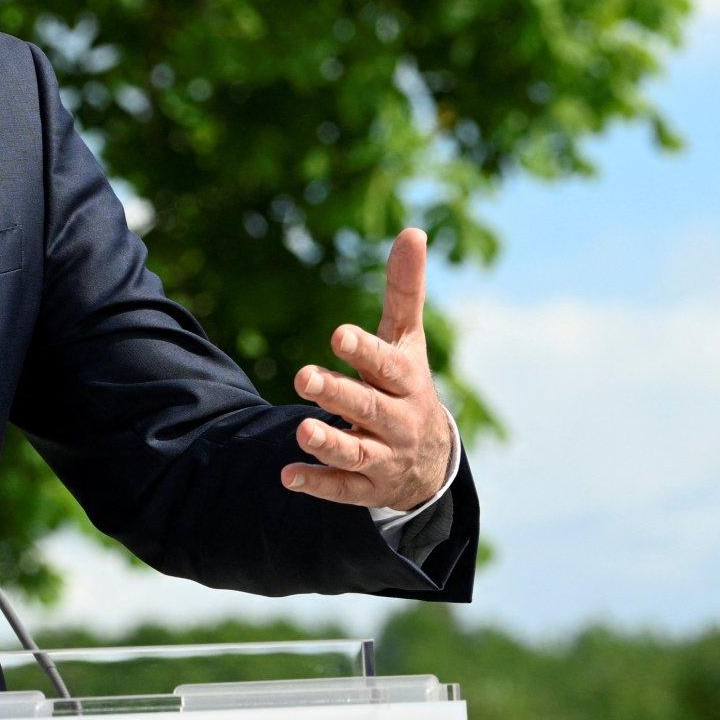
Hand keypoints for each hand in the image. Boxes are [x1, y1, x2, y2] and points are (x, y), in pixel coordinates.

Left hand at [283, 229, 454, 511]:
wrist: (430, 461)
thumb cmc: (406, 384)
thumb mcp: (407, 340)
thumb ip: (404, 290)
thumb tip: (412, 231)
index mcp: (406, 380)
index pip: (386, 364)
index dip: (365, 350)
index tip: (339, 335)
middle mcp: (397, 419)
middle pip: (367, 406)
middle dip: (337, 393)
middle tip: (303, 376)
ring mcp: (383, 455)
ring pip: (356, 451)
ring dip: (328, 442)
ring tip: (300, 431)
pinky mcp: (367, 486)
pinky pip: (343, 487)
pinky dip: (317, 482)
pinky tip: (288, 476)